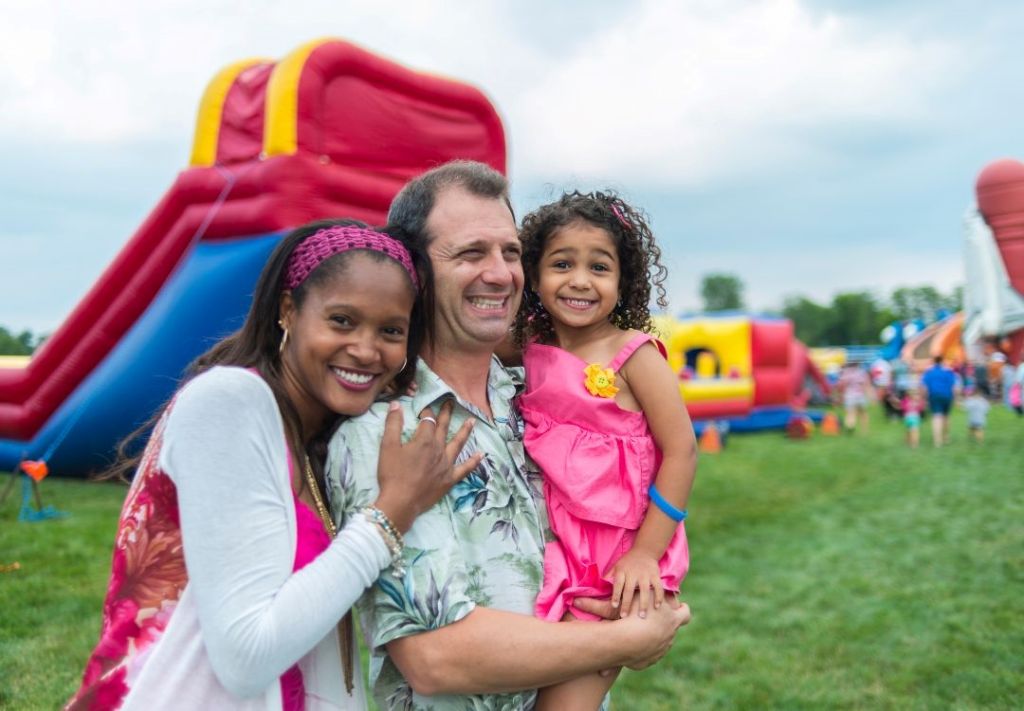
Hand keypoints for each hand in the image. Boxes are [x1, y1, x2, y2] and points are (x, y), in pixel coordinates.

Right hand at [373, 400, 481, 531]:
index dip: (426, 412)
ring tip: (472, 421)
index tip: (424, 408)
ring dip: (465, 431)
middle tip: (451, 402)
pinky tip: (481, 455)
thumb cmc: (392, 474)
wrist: (401, 502)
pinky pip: (465, 468)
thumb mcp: (388, 446)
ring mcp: (446, 464)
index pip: (428, 420)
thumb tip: (396, 404)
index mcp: (424, 440)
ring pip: (458, 444)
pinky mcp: (450, 479)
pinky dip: (474, 461)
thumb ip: (393, 424)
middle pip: (444, 427)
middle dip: (446, 414)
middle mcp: (439, 449)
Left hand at [607, 548, 664, 618]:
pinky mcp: (655, 575)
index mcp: (622, 571)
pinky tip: (657, 607)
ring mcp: (645, 574)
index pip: (617, 584)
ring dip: (643, 604)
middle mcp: (633, 573)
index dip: (615, 595)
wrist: (645, 550)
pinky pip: (658, 587)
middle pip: (629, 590)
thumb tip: (599, 586)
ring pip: (644, 590)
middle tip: (624, 616)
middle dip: (626, 603)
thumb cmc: (628, 562)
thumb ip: (609, 576)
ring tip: (642, 616)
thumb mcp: (616, 566)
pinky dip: (658, 597)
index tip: (613, 606)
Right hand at [617, 598, 690, 670]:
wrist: (624, 640)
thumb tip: (658, 587)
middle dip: (665, 625)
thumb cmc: (635, 613)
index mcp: (672, 620)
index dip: (683, 610)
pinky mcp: (647, 662)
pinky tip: (630, 643)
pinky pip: (646, 655)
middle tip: (655, 620)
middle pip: (672, 631)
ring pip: (660, 644)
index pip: (685, 614)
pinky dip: (641, 649)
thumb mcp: (645, 595)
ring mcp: (660, 651)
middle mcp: (669, 636)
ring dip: (653, 638)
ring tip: (638, 631)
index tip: (681, 607)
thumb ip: (654, 592)